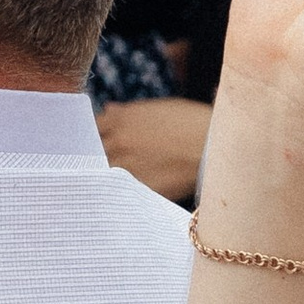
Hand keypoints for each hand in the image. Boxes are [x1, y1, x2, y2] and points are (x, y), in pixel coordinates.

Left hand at [95, 96, 211, 200]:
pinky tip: (122, 194)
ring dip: (101, 175)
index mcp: (119, 119)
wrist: (216, 147)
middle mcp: (118, 142)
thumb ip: (127, 112)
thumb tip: (108, 110)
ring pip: (100, 173)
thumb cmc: (192, 123)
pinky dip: (118, 191)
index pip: (88, 129)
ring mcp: (126, 166)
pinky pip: (119, 190)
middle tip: (92, 165)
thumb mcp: (159, 109)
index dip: (88, 137)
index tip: (88, 144)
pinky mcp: (138, 188)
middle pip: (89, 153)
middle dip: (91, 157)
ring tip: (103, 182)